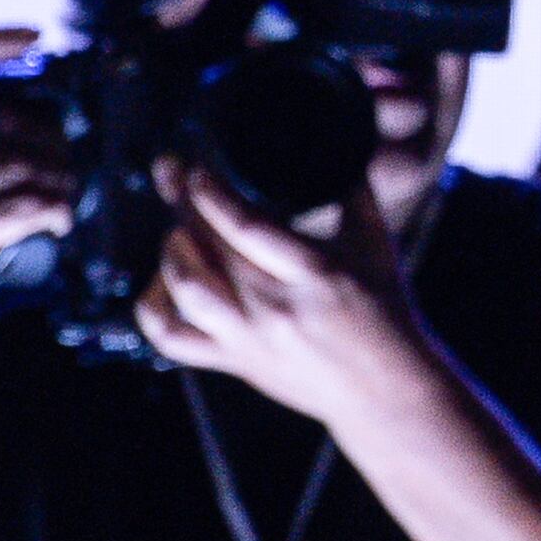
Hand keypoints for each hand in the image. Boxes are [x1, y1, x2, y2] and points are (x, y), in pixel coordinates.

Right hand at [0, 27, 73, 345]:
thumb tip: (38, 116)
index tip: (34, 34)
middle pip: (6, 120)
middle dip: (50, 140)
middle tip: (65, 164)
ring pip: (25, 161)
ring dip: (59, 177)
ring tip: (62, 196)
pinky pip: (31, 201)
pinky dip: (57, 209)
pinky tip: (58, 221)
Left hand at [134, 159, 428, 430]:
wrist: (382, 390)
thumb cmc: (385, 312)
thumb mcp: (379, 249)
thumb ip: (355, 198)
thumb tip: (337, 150)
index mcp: (317, 273)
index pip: (247, 225)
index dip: (211, 192)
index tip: (196, 166)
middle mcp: (277, 307)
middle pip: (207, 249)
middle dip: (181, 203)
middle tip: (171, 171)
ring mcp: (250, 339)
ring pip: (185, 290)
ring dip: (172, 251)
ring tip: (179, 231)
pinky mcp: (234, 362)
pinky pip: (173, 338)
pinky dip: (155, 307)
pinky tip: (164, 283)